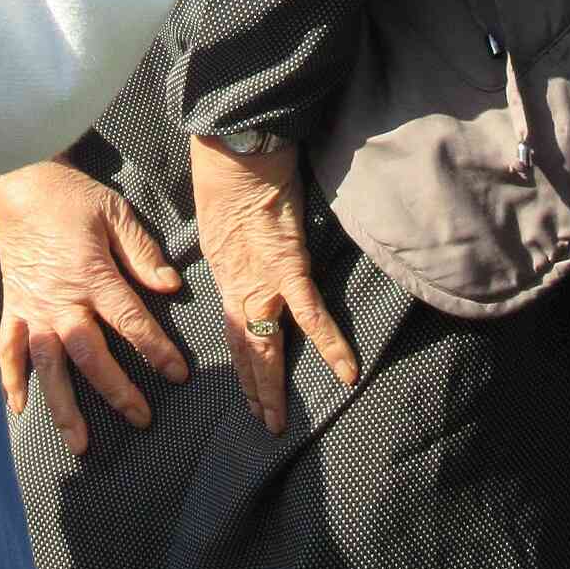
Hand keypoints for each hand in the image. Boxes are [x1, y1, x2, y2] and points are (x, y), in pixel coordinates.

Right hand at [0, 157, 188, 456]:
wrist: (18, 183)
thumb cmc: (71, 197)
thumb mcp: (115, 213)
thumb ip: (142, 253)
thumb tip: (171, 286)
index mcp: (93, 276)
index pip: (131, 321)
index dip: (156, 350)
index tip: (178, 375)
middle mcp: (62, 300)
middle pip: (90, 356)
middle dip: (116, 391)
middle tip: (141, 420)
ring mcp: (33, 308)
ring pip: (49, 365)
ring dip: (62, 406)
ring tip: (79, 443)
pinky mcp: (13, 306)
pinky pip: (8, 349)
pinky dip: (9, 380)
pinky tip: (18, 410)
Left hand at [190, 136, 357, 435]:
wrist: (236, 145)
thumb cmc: (229, 169)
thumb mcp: (223, 214)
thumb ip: (234, 241)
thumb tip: (244, 249)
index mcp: (226, 273)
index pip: (233, 330)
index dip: (241, 365)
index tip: (247, 394)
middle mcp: (239, 284)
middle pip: (246, 347)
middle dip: (254, 388)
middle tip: (264, 423)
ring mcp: (262, 278)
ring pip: (265, 343)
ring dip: (272, 384)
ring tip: (277, 420)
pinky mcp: (287, 263)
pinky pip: (311, 311)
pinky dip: (329, 342)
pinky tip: (346, 370)